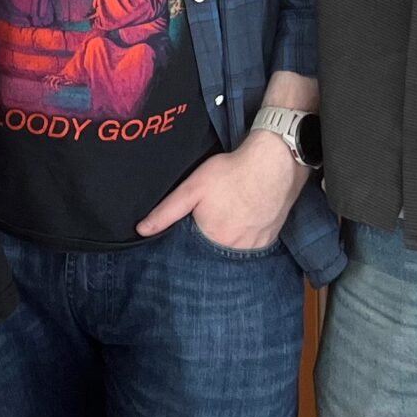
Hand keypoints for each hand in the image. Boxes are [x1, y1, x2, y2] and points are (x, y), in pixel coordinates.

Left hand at [138, 131, 306, 249]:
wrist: (274, 163)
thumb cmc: (231, 172)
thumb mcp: (192, 188)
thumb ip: (167, 211)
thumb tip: (142, 231)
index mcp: (215, 240)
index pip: (194, 253)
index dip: (188, 244)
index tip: (188, 230)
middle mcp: (237, 250)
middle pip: (215, 254)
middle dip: (207, 244)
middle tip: (208, 221)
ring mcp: (256, 246)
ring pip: (234, 252)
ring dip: (227, 242)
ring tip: (223, 223)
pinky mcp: (270, 238)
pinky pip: (251, 246)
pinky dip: (244, 239)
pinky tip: (240, 223)